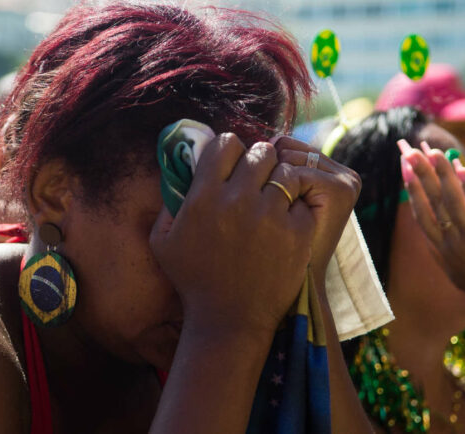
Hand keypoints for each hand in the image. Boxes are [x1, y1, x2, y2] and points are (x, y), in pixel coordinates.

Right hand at [149, 134, 315, 336]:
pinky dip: (295, 209)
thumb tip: (179, 168)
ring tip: (273, 201)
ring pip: (285, 173)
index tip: (233, 164)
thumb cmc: (193, 281)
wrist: (229, 322)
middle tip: (257, 181)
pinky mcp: (298, 232)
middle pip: (260, 152)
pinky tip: (284, 225)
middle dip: (259, 163)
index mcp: (204, 196)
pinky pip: (302, 200)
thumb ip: (168, 202)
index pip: (226, 142)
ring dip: (280, 183)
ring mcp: (271, 215)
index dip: (231, 150)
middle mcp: (238, 200)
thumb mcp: (163, 242)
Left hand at [272, 136, 361, 284]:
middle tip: (271, 212)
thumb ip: (268, 168)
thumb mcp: (271, 201)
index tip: (263, 202)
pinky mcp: (343, 189)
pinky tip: (286, 218)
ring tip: (279, 216)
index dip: (262, 170)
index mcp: (330, 171)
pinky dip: (281, 194)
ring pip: (286, 156)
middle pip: (283, 146)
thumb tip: (243, 142)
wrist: (290, 284)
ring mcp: (346, 179)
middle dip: (266, 175)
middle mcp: (343, 172)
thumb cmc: (273, 247)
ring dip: (271, 186)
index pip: (282, 144)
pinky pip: (293, 173)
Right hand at [398, 139, 464, 313]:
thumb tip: (444, 223)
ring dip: (440, 173)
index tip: (405, 169)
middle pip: (430, 202)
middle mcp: (450, 242)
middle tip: (408, 151)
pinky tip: (462, 170)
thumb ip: (450, 246)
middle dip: (418, 175)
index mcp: (440, 250)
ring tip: (433, 152)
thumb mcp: (461, 270)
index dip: (411, 189)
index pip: (421, 213)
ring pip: (450, 200)